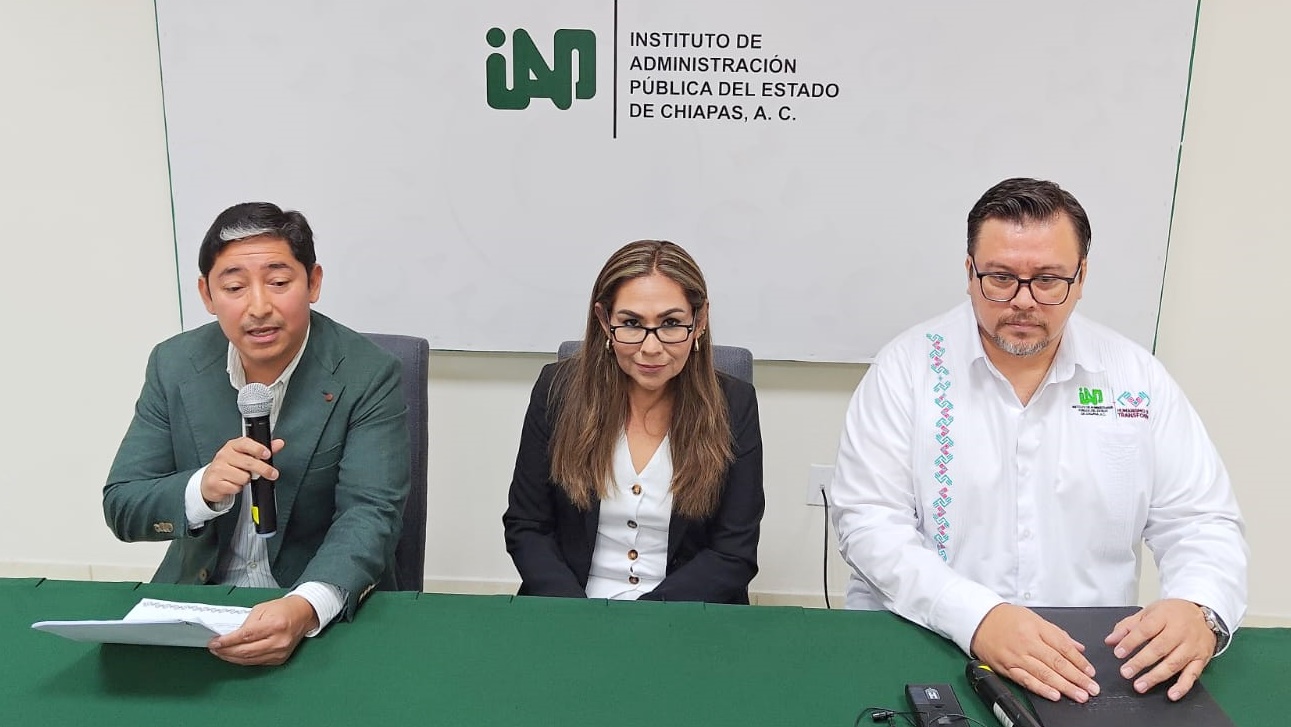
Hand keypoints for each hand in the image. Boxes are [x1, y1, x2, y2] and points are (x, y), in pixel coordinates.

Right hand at [199, 437, 284, 503]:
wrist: (210, 480)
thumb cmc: (230, 466)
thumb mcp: (245, 455)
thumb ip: (262, 450)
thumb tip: (279, 443)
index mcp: (232, 446)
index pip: (245, 444)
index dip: (258, 449)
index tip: (268, 454)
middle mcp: (224, 455)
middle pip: (249, 463)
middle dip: (263, 470)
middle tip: (272, 474)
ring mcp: (218, 469)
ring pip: (244, 477)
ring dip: (246, 480)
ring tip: (241, 478)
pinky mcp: (215, 482)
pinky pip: (235, 488)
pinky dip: (238, 488)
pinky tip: (233, 484)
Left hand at [208, 595, 318, 665]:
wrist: (303, 615)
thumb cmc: (283, 609)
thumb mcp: (262, 609)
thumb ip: (246, 623)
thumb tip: (231, 636)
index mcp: (275, 625)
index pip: (245, 636)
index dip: (227, 641)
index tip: (215, 642)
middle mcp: (279, 641)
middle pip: (246, 651)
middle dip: (226, 651)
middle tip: (214, 648)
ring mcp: (280, 652)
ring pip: (249, 660)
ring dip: (232, 657)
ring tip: (221, 652)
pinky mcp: (279, 659)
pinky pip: (256, 662)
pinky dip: (243, 660)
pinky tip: (235, 656)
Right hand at [971, 603, 1099, 702]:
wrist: (978, 619)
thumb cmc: (1006, 618)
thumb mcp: (1034, 618)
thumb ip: (1057, 634)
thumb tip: (1078, 648)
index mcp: (1037, 628)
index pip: (1063, 647)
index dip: (1079, 661)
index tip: (1090, 672)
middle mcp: (1028, 642)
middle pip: (1057, 662)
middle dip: (1077, 677)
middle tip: (1091, 688)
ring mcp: (1017, 656)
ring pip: (1044, 674)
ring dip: (1064, 686)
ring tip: (1079, 695)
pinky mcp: (1007, 667)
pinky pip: (1026, 680)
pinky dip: (1041, 688)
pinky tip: (1054, 695)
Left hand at [1105, 598, 1215, 700]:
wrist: (1203, 613)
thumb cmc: (1172, 613)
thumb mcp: (1149, 612)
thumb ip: (1127, 626)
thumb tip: (1110, 641)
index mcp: (1164, 616)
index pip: (1145, 630)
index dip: (1131, 642)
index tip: (1118, 653)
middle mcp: (1179, 631)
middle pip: (1159, 648)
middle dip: (1140, 662)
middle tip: (1125, 673)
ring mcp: (1192, 646)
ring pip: (1173, 663)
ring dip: (1155, 677)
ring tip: (1139, 685)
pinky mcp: (1201, 659)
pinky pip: (1192, 674)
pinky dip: (1182, 686)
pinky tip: (1171, 694)